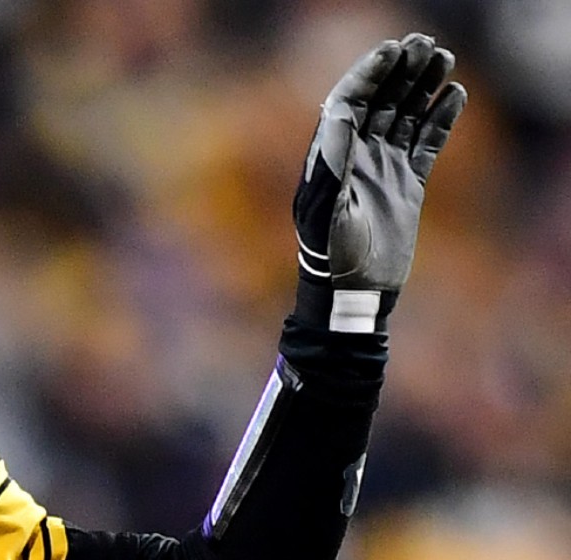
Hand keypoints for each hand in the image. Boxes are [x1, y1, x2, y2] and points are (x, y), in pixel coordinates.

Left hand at [294, 33, 465, 323]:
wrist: (352, 292)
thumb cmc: (330, 256)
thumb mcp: (326, 212)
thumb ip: (332, 165)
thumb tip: (339, 115)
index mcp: (330, 157)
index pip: (349, 102)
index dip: (369, 74)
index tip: (391, 51)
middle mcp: (355, 158)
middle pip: (379, 102)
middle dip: (400, 72)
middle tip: (424, 44)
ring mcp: (381, 169)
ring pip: (404, 117)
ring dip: (422, 88)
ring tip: (444, 60)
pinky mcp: (406, 186)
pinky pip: (425, 144)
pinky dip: (440, 120)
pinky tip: (455, 96)